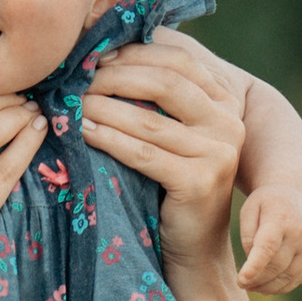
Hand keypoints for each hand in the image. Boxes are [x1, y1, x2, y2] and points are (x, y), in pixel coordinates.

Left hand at [75, 35, 243, 284]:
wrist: (195, 250)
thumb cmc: (173, 188)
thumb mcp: (174, 135)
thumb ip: (160, 98)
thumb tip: (114, 50)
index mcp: (226, 101)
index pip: (179, 60)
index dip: (135, 52)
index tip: (97, 53)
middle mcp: (229, 121)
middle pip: (165, 82)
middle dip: (116, 75)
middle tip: (78, 75)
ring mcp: (218, 152)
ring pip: (149, 119)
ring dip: (104, 106)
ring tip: (71, 102)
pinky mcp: (199, 181)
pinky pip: (144, 153)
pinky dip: (109, 139)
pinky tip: (83, 131)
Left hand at [237, 185, 301, 294]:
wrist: (296, 194)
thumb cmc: (266, 204)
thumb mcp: (249, 210)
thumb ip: (247, 237)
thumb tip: (253, 266)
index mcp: (281, 218)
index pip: (268, 248)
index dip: (254, 267)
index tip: (241, 281)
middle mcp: (300, 232)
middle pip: (276, 266)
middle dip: (256, 280)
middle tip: (242, 285)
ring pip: (288, 276)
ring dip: (268, 287)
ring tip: (252, 288)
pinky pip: (299, 278)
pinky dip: (282, 287)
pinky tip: (267, 288)